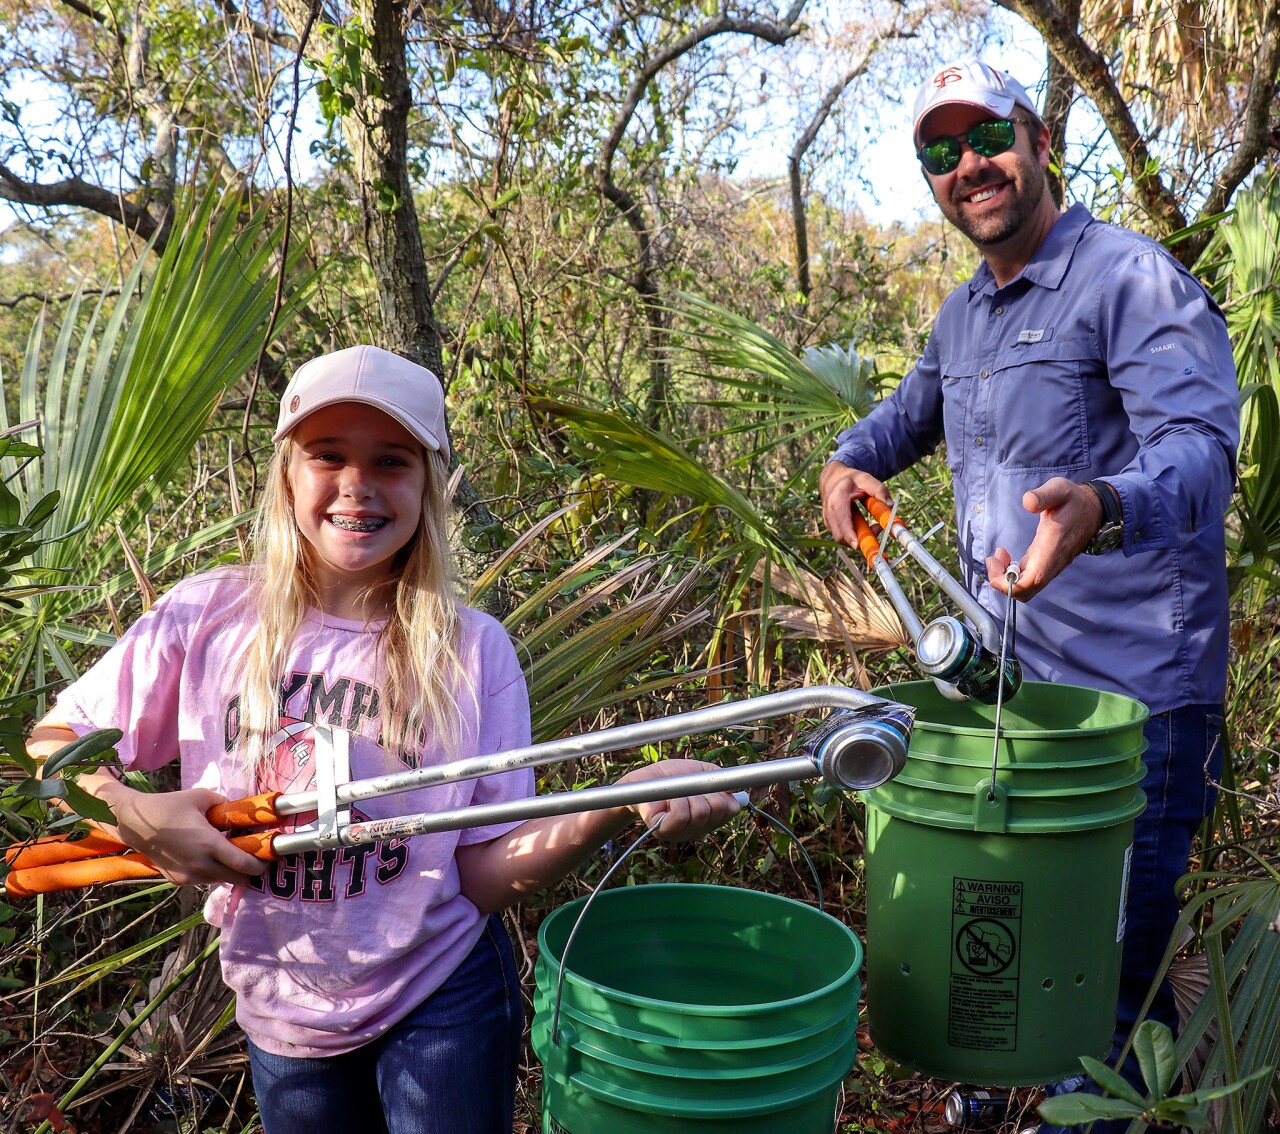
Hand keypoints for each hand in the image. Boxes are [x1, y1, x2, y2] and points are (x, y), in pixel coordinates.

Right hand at [106, 786, 267, 885]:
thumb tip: (241, 811)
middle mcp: (200, 865)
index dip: (260, 864)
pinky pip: (204, 880)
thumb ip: (226, 805)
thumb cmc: (170, 806)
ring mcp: (188, 876)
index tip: (268, 857)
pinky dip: (211, 872)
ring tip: (226, 853)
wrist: (136, 824)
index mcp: (209, 844)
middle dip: (248, 869)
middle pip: (237, 878)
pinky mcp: (178, 881)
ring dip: (229, 871)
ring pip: (221, 880)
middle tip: (250, 854)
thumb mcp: (202, 797)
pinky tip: (207, 856)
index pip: (244, 865)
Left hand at [616, 759, 742, 842]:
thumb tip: (738, 790)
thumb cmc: (672, 776)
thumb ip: (721, 781)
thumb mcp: (702, 773)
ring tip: (676, 793)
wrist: (645, 778)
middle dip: (705, 790)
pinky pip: (682, 815)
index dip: (724, 793)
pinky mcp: (665, 831)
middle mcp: (699, 829)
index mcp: (711, 817)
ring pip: (701, 811)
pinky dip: (677, 801)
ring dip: (688, 794)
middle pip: (719, 810)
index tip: (710, 785)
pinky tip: (669, 799)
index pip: (732, 809)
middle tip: (690, 787)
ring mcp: (683, 833)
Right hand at [819, 461, 890, 546]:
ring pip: (842, 539)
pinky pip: (843, 537)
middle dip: (860, 540)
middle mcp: (829, 512)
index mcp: (837, 499)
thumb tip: (891, 505)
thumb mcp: (866, 479)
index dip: (849, 535)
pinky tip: (866, 526)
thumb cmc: (850, 480)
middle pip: (841, 536)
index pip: (842, 520)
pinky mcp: (830, 526)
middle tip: (878, 531)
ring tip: (876, 526)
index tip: (859, 545)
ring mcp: (828, 521)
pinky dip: (856, 536)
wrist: (831, 478)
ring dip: (860, 538)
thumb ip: (879, 490)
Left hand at [986, 477, 1102, 599]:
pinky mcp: (1046, 564)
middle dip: (1002, 582)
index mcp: (1052, 548)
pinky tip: (1006, 557)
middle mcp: (1052, 562)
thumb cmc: (1074, 500)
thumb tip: (1028, 503)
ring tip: (998, 556)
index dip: (1010, 583)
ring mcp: (1050, 565)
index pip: (1032, 580)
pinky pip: (1027, 580)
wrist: (1094, 509)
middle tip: (993, 559)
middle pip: (1026, 591)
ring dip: (1006, 578)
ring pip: (1026, 588)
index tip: (995, 563)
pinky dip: (1012, 574)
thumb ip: (1043, 495)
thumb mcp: (1059, 489)